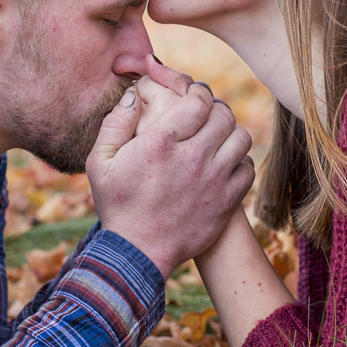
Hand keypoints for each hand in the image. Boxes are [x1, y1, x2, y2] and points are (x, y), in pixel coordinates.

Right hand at [86, 58, 254, 278]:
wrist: (137, 253)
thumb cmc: (117, 205)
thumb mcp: (100, 162)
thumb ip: (115, 123)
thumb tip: (133, 94)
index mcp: (161, 142)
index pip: (197, 100)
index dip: (198, 92)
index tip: (193, 96)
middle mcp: (192, 157)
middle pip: (223, 115)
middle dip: (215, 109)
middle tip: (206, 115)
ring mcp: (214, 180)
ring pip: (240, 138)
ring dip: (230, 133)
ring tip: (217, 138)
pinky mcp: (227, 201)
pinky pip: (247, 168)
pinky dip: (239, 162)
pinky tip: (223, 165)